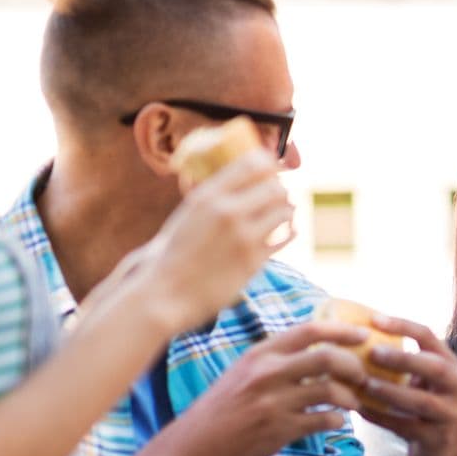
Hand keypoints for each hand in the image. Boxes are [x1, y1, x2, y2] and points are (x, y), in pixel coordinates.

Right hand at [131, 151, 293, 332]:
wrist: (166, 292)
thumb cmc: (173, 253)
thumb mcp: (187, 215)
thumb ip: (212, 197)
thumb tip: (238, 180)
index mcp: (207, 196)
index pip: (252, 163)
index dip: (269, 163)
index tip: (273, 168)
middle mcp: (227, 212)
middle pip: (275, 187)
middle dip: (280, 189)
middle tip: (278, 195)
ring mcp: (243, 237)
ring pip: (284, 211)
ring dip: (287, 210)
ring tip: (283, 213)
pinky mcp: (254, 261)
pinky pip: (285, 238)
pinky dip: (290, 231)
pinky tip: (288, 231)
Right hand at [166, 321, 372, 455]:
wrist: (196, 444)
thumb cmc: (225, 405)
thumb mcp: (244, 370)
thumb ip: (276, 358)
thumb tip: (317, 346)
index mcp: (260, 354)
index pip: (309, 330)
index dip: (342, 330)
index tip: (363, 335)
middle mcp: (267, 374)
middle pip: (327, 358)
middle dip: (353, 366)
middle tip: (362, 375)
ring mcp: (274, 403)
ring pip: (330, 391)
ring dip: (350, 397)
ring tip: (354, 402)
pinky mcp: (280, 430)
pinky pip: (323, 420)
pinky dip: (337, 420)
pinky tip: (336, 421)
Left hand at [353, 317, 456, 455]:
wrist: (439, 451)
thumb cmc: (420, 406)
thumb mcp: (419, 380)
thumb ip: (400, 362)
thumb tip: (352, 335)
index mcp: (450, 364)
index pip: (429, 337)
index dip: (403, 326)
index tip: (374, 319)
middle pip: (436, 368)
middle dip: (404, 359)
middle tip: (373, 352)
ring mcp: (452, 414)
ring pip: (423, 402)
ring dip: (392, 392)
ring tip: (365, 384)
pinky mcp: (439, 439)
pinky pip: (408, 427)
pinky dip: (383, 418)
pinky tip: (361, 411)